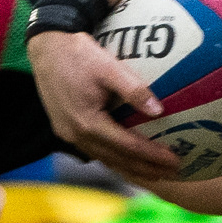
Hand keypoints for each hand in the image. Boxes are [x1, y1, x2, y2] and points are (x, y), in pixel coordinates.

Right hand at [27, 30, 180, 185]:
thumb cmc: (77, 54)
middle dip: (147, 169)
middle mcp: (78, 135)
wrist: (46, 48)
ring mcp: (69, 136)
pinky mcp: (66, 131)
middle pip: (118, 160)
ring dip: (132, 169)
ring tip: (156, 174)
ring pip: (106, 160)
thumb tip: (158, 111)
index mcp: (88, 122)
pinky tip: (128, 163)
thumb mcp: (108, 66)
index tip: (174, 160)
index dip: (152, 155)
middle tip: (172, 173)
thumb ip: (133, 89)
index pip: (128, 146)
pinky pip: (95, 152)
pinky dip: (115, 160)